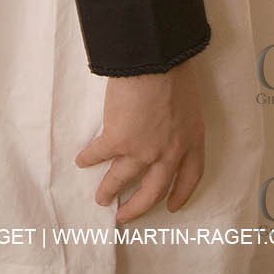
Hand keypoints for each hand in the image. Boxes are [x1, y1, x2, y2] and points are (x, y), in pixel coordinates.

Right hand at [76, 58, 204, 221]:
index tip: (172, 206)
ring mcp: (142, 150)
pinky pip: (98, 154)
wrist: (157, 58)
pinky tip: (82, 160)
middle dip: (138, 206)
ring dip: (109, 190)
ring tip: (100, 198)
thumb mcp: (189, 100)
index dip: (181, 193)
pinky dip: (88, 158)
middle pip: (154, 190)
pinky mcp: (118, 140)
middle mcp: (169, 152)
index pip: (190, 176)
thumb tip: (165, 122)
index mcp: (191, 139)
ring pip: (122, 179)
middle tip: (125, 216)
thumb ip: (179, 119)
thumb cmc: (176, 68)